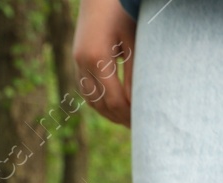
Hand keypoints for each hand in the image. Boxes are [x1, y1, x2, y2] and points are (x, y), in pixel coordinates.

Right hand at [74, 0, 135, 126]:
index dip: (130, 115)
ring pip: (92, 100)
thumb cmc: (122, 14)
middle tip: (141, 128)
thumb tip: (140, 104)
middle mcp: (82, 62)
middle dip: (121, 118)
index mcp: (98, 58)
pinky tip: (114, 107)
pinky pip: (86, 90)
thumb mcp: (134, 42)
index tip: (146, 123)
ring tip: (128, 121)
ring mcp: (76, 61)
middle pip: (103, 105)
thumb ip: (135, 74)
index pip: (116, 100)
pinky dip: (100, 103)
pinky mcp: (76, 59)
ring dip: (109, 113)